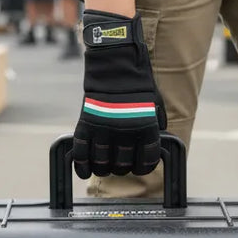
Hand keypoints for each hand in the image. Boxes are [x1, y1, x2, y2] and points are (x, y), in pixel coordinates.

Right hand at [73, 9, 164, 179]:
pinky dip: (82, 167)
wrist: (116, 65)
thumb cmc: (138, 84)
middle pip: (123, 166)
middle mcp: (126, 134)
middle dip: (122, 167)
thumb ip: (154, 126)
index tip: (139, 166)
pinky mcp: (86, 126)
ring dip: (103, 169)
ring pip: (102, 164)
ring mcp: (104, 131)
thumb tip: (151, 144)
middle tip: (119, 163)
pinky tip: (85, 172)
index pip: (146, 162)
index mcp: (146, 130)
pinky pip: (82, 155)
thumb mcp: (155, 106)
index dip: (143, 167)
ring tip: (103, 166)